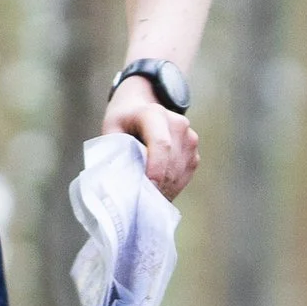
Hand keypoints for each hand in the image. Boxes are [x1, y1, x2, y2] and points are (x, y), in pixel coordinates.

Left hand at [103, 77, 197, 199]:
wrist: (141, 107)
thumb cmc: (123, 121)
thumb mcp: (112, 131)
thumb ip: (116, 153)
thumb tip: (123, 184)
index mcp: (154, 114)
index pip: (161, 143)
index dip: (156, 169)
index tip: (148, 188)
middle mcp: (178, 123)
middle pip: (171, 164)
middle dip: (156, 185)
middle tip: (138, 198)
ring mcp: (190, 137)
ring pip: (178, 173)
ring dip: (163, 188)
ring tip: (145, 193)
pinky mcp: (194, 151)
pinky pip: (184, 177)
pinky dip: (170, 186)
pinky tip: (156, 186)